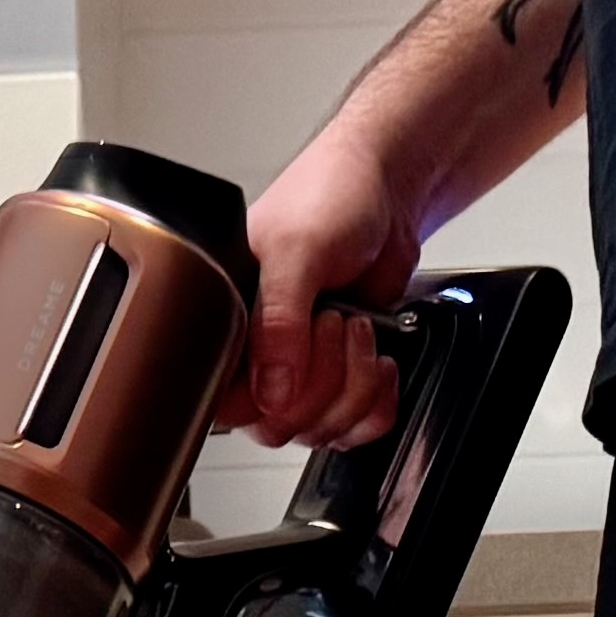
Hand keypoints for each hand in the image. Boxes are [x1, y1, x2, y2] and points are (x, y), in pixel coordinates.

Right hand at [239, 126, 422, 447]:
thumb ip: (279, 320)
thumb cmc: (330, 196)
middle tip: (335, 322)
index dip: (269, 397)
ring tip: (357, 327)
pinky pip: (354, 425)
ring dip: (354, 386)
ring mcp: (303, 367)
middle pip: (280, 425)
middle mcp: (260, 352)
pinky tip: (378, 359)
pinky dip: (377, 402)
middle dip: (323, 383)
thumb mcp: (297, 251)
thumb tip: (271, 390)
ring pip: (320, 428)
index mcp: (227, 323)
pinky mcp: (343, 372)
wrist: (388, 188)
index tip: (299, 355)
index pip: (229, 402)